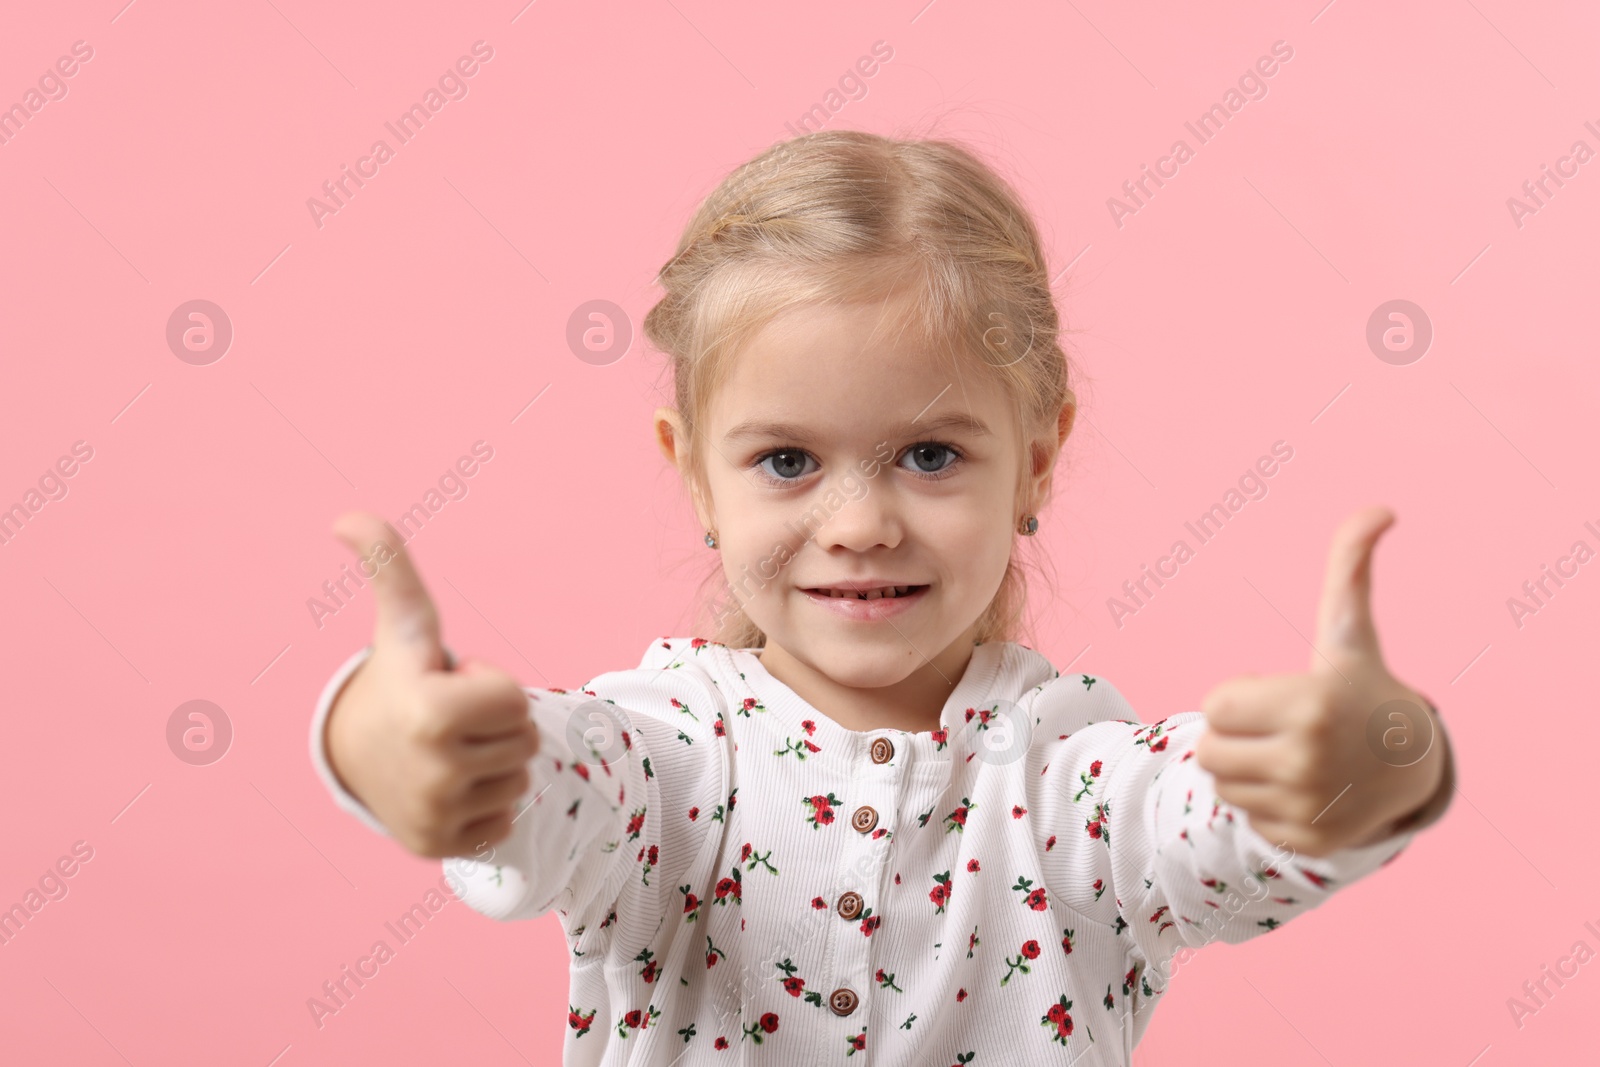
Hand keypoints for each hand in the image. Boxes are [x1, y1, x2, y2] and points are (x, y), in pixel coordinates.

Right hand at [322, 511, 539, 857]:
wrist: (357, 753)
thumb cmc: (399, 678)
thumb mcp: (404, 624)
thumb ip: (391, 566)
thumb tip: (346, 516)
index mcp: (433, 713)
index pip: (517, 701)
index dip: (491, 685)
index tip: (453, 684)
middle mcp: (434, 770)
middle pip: (526, 741)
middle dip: (497, 724)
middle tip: (453, 719)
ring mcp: (437, 814)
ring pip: (519, 781)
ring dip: (495, 763)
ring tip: (450, 751)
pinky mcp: (440, 847)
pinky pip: (504, 820)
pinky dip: (485, 804)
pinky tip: (449, 788)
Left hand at [1195, 506, 1448, 857]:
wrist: (1412, 765)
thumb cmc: (1363, 687)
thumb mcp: (1350, 630)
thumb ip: (1349, 567)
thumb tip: (1380, 508)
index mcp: (1309, 705)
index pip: (1214, 705)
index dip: (1239, 696)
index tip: (1279, 694)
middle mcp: (1307, 759)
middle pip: (1207, 750)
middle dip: (1233, 735)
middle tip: (1276, 728)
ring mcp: (1308, 806)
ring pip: (1222, 786)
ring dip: (1244, 769)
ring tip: (1290, 755)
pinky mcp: (1306, 842)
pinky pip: (1245, 819)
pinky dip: (1264, 804)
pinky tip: (1303, 789)